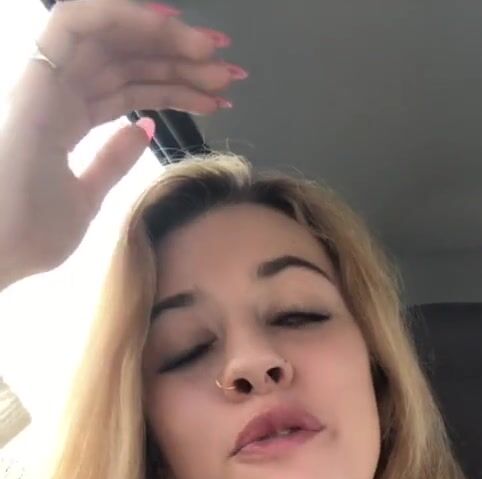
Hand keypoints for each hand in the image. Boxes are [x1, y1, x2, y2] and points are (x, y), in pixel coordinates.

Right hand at [0, 0, 244, 282]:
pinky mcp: (37, 72)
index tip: (218, 95)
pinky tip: (167, 23)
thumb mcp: (87, 198)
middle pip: (128, 61)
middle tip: (230, 71)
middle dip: (181, 62)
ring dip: (166, 39)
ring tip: (213, 53)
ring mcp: (47, 81)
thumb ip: (114, 160)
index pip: (130, 90)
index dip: (175, 86)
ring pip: (112, 37)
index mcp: (66, 120)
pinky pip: (77, 21)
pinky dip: (122, 14)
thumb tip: (145, 126)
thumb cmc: (32, 234)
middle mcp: (58, 93)